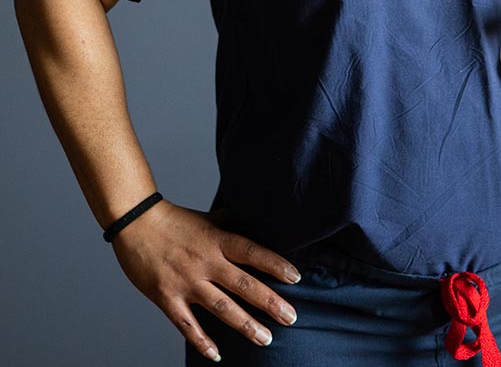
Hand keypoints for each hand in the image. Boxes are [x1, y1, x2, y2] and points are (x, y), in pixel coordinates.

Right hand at [113, 202, 299, 361]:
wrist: (134, 223)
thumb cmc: (175, 220)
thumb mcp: (210, 219)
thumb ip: (235, 223)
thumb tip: (263, 216)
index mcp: (218, 241)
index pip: (253, 253)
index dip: (275, 265)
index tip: (296, 278)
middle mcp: (205, 263)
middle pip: (243, 285)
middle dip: (270, 303)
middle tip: (291, 318)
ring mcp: (185, 282)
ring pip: (220, 307)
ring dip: (245, 325)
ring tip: (266, 338)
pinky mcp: (166, 297)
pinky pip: (186, 324)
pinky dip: (201, 341)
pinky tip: (217, 354)